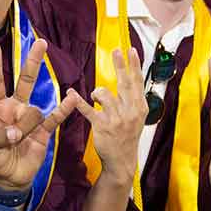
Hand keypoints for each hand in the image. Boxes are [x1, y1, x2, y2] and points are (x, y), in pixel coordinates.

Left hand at [0, 40, 77, 192]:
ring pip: (34, 111)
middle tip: (41, 43)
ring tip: (18, 141)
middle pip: (24, 81)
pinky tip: (73, 98)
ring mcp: (30, 118)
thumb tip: (16, 132)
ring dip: (27, 127)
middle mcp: (15, 109)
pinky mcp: (43, 131)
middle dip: (32, 62)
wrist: (8, 179)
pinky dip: (64, 109)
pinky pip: (55, 118)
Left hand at [73, 48, 144, 180]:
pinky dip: (78, 101)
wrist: (122, 160)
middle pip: (124, 83)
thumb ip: (132, 99)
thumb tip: (127, 78)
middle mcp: (130, 111)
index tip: (131, 50)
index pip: (137, 82)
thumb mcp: (136, 117)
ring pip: (104, 94)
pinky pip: (88, 110)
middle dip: (120, 66)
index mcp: (139, 107)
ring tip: (96, 97)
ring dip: (97, 93)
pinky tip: (71, 93)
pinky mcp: (102, 126)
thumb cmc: (127, 136)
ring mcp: (116, 119)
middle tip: (116, 51)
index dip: (134, 65)